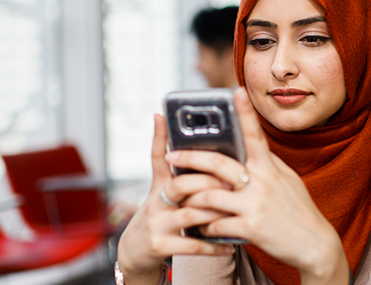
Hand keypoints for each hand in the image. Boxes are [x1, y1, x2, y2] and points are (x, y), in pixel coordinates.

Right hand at [115, 114, 235, 284]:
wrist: (134, 254)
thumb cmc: (158, 221)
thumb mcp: (162, 197)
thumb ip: (181, 178)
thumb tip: (204, 158)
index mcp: (159, 186)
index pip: (158, 157)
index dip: (158, 136)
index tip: (161, 116)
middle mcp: (156, 202)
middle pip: (180, 184)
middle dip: (207, 183)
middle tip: (233, 184)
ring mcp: (157, 223)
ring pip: (190, 213)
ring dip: (216, 214)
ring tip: (236, 213)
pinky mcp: (159, 245)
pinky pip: (191, 245)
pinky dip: (212, 246)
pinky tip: (229, 245)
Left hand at [171, 88, 349, 283]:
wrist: (315, 245)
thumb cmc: (299, 210)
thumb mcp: (287, 180)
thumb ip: (267, 164)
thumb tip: (250, 148)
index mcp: (269, 167)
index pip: (255, 134)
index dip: (245, 112)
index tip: (235, 91)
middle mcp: (262, 182)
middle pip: (217, 163)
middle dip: (189, 157)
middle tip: (170, 155)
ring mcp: (255, 205)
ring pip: (208, 196)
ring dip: (189, 198)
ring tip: (178, 198)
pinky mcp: (251, 227)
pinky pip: (216, 224)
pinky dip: (204, 226)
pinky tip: (200, 227)